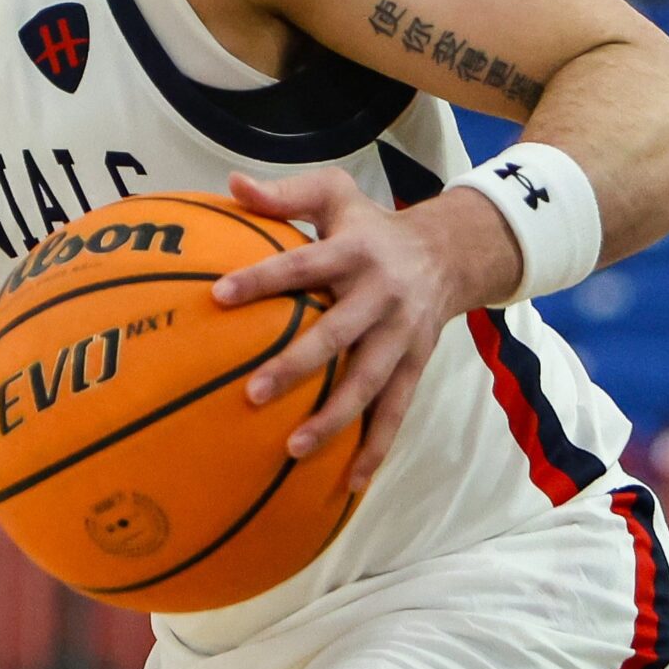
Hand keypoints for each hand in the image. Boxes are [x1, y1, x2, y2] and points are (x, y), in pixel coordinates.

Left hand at [210, 169, 519, 490]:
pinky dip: (376, 447)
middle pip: (337, 334)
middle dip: (297, 365)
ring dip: (334, 419)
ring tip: (293, 448)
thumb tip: (231, 185)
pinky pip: (396, 410)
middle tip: (252, 393)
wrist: (450, 252)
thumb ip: (284, 196)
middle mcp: (382, 296)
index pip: (302, 264)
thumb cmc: (371, 225)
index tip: (219, 295)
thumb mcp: (335, 195)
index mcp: (355, 251)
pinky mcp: (416, 364)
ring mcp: (403, 335)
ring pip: (368, 382)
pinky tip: (350, 483)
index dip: (263, 278)